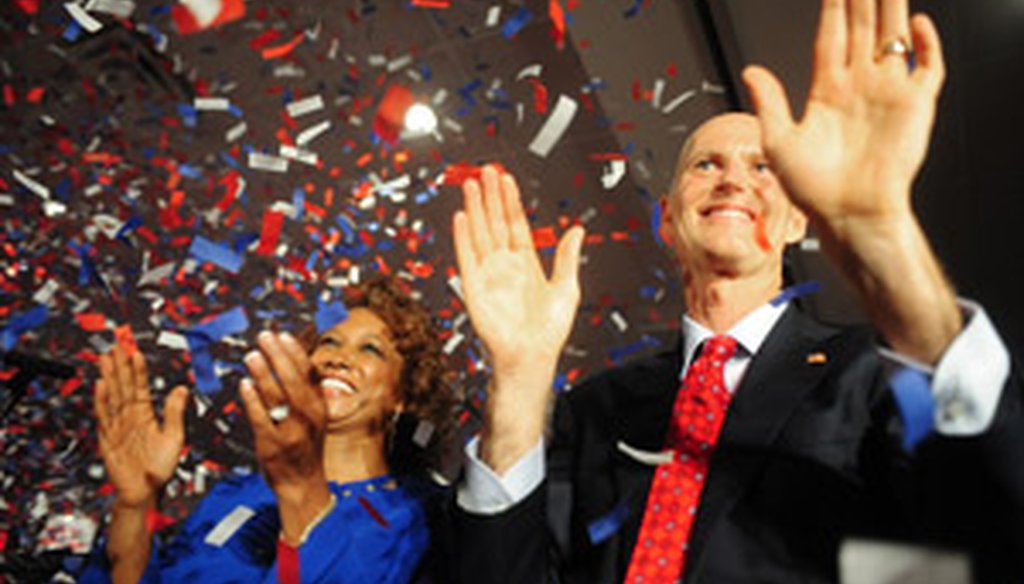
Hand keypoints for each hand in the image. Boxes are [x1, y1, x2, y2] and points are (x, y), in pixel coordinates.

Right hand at [94, 346, 187, 508]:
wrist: (144, 492)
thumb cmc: (160, 468)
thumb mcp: (174, 437)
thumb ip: (175, 412)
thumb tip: (182, 389)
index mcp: (146, 415)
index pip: (141, 386)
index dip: (138, 369)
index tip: (135, 351)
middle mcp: (131, 417)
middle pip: (124, 386)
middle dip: (120, 365)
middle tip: (117, 344)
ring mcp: (118, 426)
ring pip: (113, 396)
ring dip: (109, 377)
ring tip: (106, 358)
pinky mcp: (108, 438)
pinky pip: (104, 416)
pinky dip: (102, 400)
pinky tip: (101, 384)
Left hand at [239, 332, 329, 507]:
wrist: (303, 484)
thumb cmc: (305, 447)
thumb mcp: (315, 418)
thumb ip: (306, 393)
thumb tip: (292, 360)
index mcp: (319, 407)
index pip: (310, 373)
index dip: (296, 352)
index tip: (283, 335)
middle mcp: (309, 416)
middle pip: (293, 379)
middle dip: (278, 355)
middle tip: (265, 337)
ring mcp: (292, 431)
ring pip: (277, 396)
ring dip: (263, 373)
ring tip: (252, 355)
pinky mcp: (273, 444)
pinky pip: (261, 418)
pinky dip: (253, 400)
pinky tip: (245, 385)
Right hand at [454, 165, 584, 375]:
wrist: (531, 358)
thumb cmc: (549, 331)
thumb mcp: (567, 288)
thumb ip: (568, 258)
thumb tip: (577, 230)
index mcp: (526, 264)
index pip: (515, 224)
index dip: (510, 201)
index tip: (506, 179)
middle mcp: (505, 265)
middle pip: (494, 223)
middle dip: (490, 197)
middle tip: (486, 170)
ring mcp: (489, 275)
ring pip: (479, 233)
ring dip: (475, 209)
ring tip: (471, 184)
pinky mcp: (474, 288)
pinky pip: (467, 257)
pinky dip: (463, 237)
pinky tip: (462, 216)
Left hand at [743, 0, 944, 228]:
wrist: (848, 216)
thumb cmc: (813, 190)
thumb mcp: (778, 142)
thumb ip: (769, 102)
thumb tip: (750, 71)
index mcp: (827, 93)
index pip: (831, 38)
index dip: (832, 10)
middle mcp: (859, 88)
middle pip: (862, 29)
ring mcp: (888, 93)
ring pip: (893, 37)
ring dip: (891, 8)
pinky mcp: (915, 106)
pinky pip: (927, 66)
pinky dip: (926, 43)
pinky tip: (915, 22)